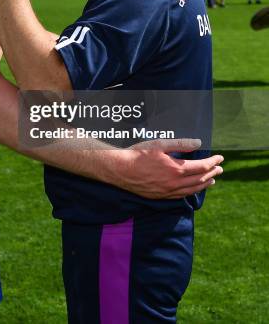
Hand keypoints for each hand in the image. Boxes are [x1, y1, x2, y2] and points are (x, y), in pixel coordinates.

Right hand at [106, 139, 223, 198]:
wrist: (121, 170)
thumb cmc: (139, 154)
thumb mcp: (160, 144)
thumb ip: (181, 144)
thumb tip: (198, 143)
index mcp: (177, 169)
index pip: (202, 167)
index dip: (213, 162)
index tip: (220, 158)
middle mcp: (175, 183)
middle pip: (200, 179)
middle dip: (212, 173)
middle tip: (220, 168)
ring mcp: (169, 192)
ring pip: (192, 190)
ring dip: (204, 184)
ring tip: (212, 180)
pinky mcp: (161, 196)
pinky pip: (182, 196)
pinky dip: (192, 191)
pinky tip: (193, 189)